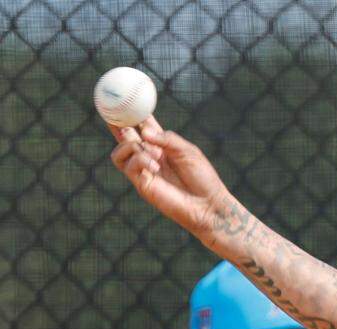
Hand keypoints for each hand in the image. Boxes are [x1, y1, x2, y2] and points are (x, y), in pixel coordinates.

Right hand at [108, 117, 231, 236]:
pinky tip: (155, 165)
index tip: (123, 97)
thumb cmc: (203, 178)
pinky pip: (127, 166)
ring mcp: (144, 170)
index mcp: (162, 145)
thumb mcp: (188, 151)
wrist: (208, 205)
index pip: (142, 126)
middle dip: (116, 122)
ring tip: (151, 151)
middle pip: (125, 135)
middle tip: (111, 110)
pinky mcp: (142, 185)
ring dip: (130, 145)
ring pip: (120, 151)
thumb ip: (167, 139)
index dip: (132, 113)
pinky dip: (138, 160)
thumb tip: (144, 132)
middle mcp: (150, 156)